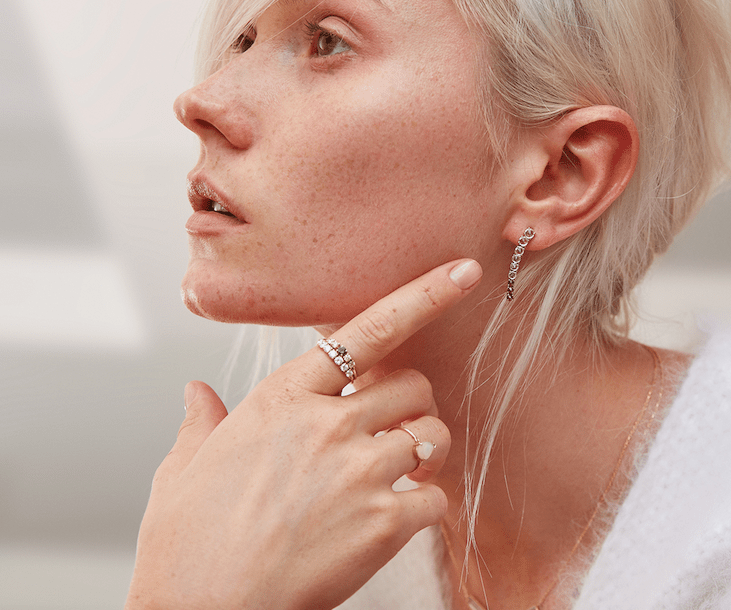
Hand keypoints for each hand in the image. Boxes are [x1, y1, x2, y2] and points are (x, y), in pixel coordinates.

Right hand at [125, 259, 482, 609]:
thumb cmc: (188, 545)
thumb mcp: (183, 470)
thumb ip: (203, 422)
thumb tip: (196, 393)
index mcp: (281, 398)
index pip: (368, 330)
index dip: (423, 294)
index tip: (463, 271)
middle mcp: (326, 424)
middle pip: (412, 385)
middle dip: (412, 405)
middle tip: (394, 429)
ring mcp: (358, 471)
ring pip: (431, 434)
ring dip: (425, 451)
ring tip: (402, 472)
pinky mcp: (382, 522)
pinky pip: (436, 496)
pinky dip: (426, 506)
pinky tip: (396, 519)